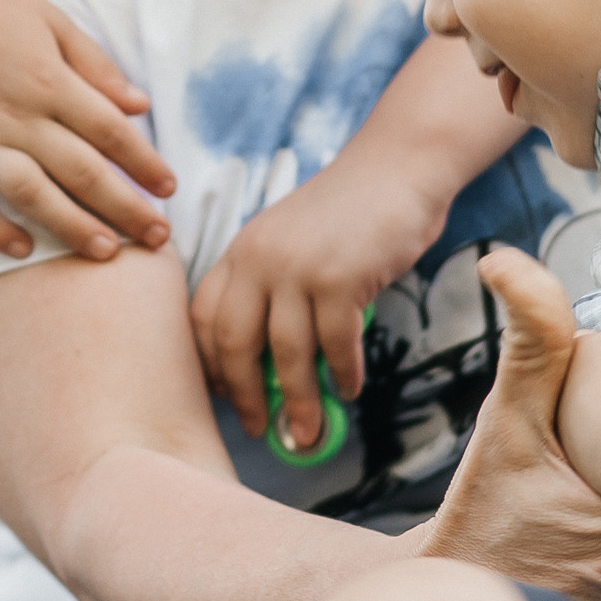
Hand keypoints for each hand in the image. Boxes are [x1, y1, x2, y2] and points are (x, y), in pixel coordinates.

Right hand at [0, 0, 177, 261]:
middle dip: (125, 208)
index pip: (110, 132)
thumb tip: (139, 105)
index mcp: (49, 79)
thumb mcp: (50, 19)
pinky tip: (21, 249)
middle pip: (81, 171)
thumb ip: (95, 65)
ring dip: (70, 226)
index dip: (144, 164)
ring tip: (106, 252)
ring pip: (29, 193)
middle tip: (158, 238)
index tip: (169, 188)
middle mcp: (15, 113)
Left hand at [191, 149, 455, 444]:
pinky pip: (336, 345)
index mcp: (240, 251)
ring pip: (286, 354)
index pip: (203, 318)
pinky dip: (342, 375)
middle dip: (244, 396)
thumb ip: (272, 287)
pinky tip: (349, 390)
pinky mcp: (340, 278)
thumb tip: (270, 362)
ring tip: (307, 432)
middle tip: (258, 429)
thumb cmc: (348, 213)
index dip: (210, 366)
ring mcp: (298, 268)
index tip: (223, 398)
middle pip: (234, 344)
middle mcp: (259, 259)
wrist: (397, 168)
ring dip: (298, 401)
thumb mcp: (289, 241)